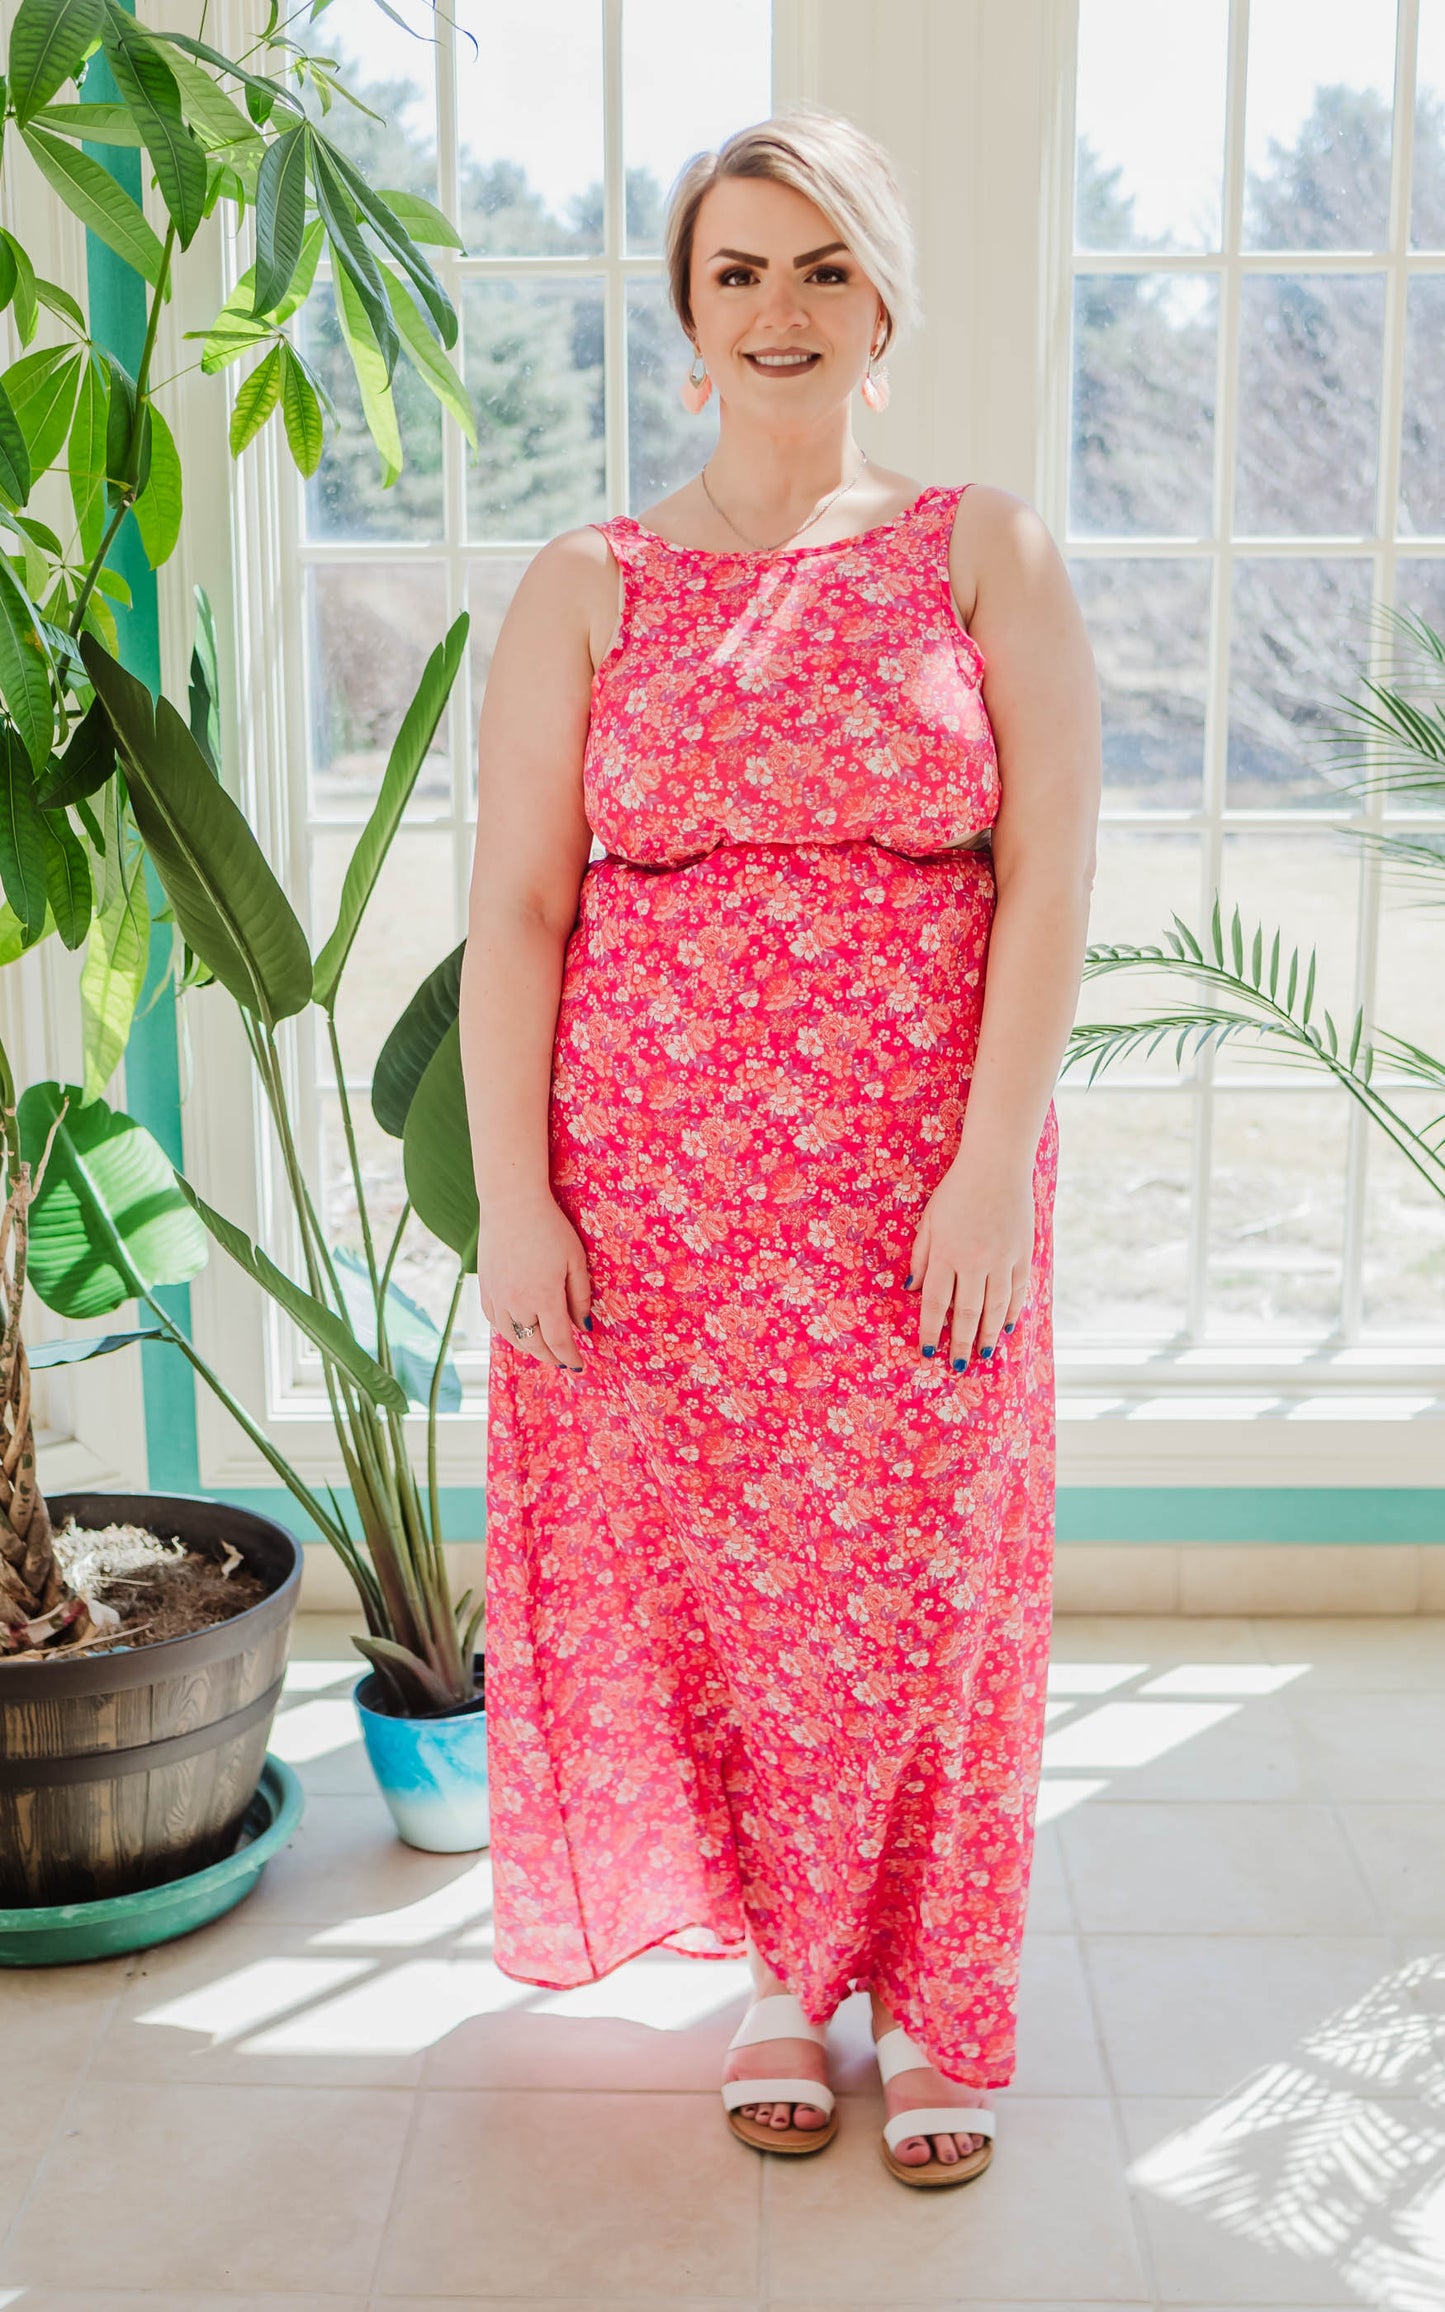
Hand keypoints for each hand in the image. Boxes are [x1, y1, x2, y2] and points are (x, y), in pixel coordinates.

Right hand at [477, 1195, 591, 1374]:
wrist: (511, 1203)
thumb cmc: (550, 1227)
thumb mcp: (575, 1260)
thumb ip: (579, 1297)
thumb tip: (582, 1326)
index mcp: (543, 1298)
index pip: (558, 1341)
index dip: (570, 1357)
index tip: (579, 1364)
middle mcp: (517, 1304)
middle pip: (535, 1345)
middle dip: (552, 1356)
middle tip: (564, 1359)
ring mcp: (497, 1297)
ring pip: (513, 1337)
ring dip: (530, 1347)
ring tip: (544, 1348)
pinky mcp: (484, 1289)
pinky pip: (495, 1322)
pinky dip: (510, 1332)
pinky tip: (520, 1329)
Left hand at [904, 1143, 1034, 1370]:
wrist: (997, 1165)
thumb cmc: (956, 1190)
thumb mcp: (929, 1219)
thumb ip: (922, 1256)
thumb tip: (913, 1288)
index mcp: (946, 1253)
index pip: (937, 1302)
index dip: (932, 1330)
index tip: (928, 1351)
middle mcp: (975, 1261)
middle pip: (967, 1312)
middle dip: (961, 1343)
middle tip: (958, 1365)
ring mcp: (1002, 1259)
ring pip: (995, 1308)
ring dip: (988, 1334)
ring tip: (984, 1354)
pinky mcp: (1023, 1254)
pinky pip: (1018, 1291)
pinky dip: (1013, 1312)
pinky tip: (1008, 1327)